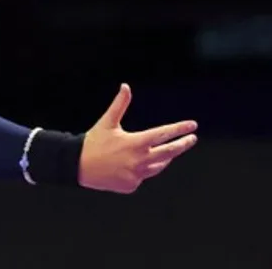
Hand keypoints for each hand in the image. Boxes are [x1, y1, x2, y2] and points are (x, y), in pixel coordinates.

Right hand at [78, 83, 197, 193]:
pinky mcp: (132, 185)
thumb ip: (120, 104)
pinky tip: (133, 164)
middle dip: (183, 144)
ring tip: (169, 152)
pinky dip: (142, 169)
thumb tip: (126, 86)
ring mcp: (137, 175)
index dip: (179, 129)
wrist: (78, 165)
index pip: (164, 134)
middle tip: (192, 139)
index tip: (192, 125)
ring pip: (159, 166)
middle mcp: (140, 160)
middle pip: (170, 152)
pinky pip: (143, 176)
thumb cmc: (94, 141)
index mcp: (136, 142)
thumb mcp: (107, 122)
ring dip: (165, 158)